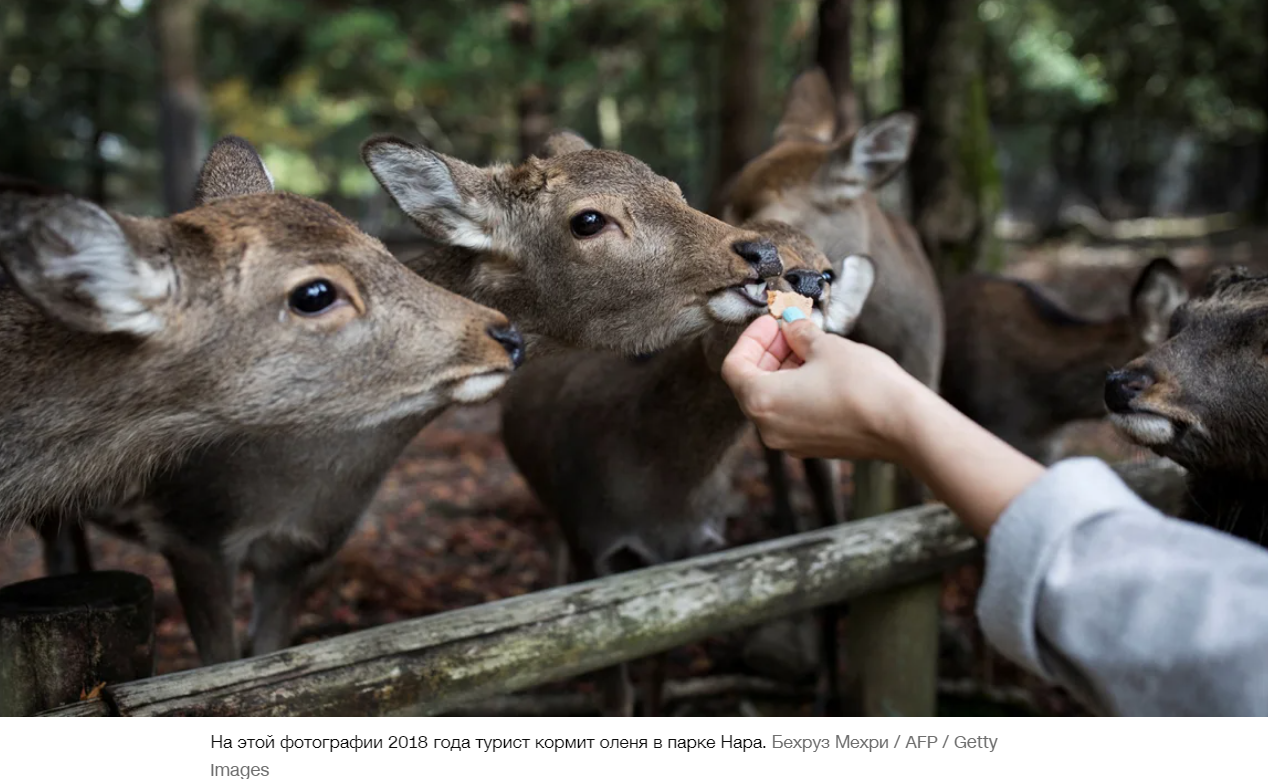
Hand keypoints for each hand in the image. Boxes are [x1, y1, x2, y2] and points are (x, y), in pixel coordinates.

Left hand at [720, 314, 924, 463]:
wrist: (903, 425)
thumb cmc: (863, 385)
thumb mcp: (826, 346)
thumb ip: (799, 332)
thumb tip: (790, 324)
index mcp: (762, 402)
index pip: (735, 366)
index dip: (751, 338)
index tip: (772, 321)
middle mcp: (769, 428)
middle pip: (750, 384)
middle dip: (768, 352)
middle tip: (790, 328)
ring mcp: (790, 441)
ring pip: (772, 399)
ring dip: (783, 369)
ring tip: (809, 345)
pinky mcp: (812, 446)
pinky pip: (790, 414)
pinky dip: (796, 389)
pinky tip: (819, 369)